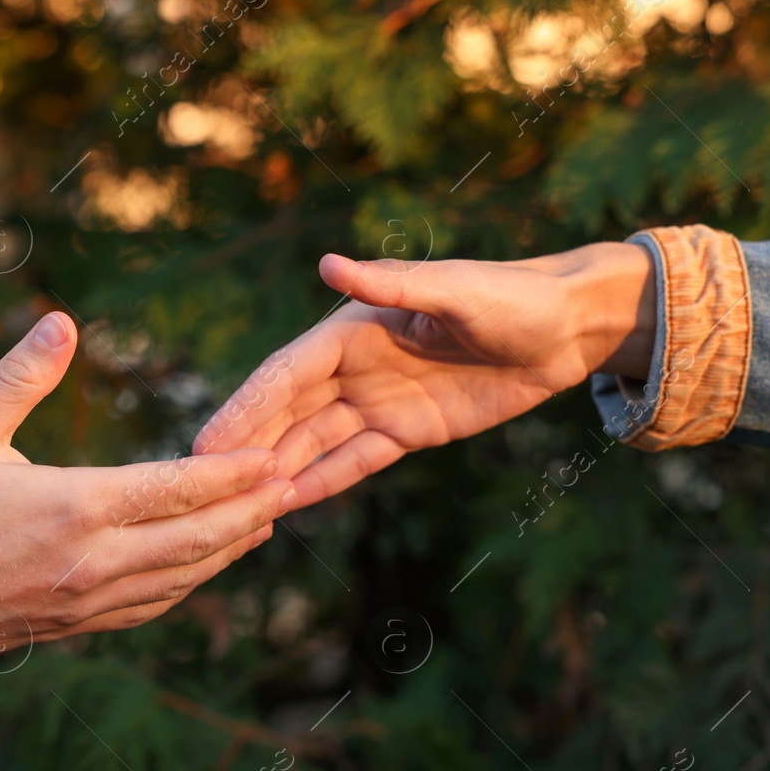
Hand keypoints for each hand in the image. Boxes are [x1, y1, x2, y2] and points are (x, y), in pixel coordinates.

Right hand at [0, 312, 293, 691]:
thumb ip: (20, 377)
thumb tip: (63, 320)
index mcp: (73, 508)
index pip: (177, 488)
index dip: (233, 472)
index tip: (273, 453)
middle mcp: (91, 562)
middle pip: (197, 538)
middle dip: (250, 509)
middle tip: (295, 484)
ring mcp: (85, 602)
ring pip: (181, 578)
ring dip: (228, 550)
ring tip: (265, 524)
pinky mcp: (72, 626)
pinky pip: (149, 607)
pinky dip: (188, 585)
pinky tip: (201, 571)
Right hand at [192, 243, 654, 511]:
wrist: (567, 328)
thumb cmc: (512, 297)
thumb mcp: (456, 290)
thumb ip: (393, 284)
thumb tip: (330, 263)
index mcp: (354, 327)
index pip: (288, 374)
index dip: (248, 408)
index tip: (210, 441)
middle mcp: (356, 365)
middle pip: (289, 413)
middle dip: (248, 448)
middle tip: (202, 485)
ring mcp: (379, 400)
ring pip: (315, 442)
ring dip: (279, 471)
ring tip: (239, 507)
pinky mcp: (408, 430)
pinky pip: (356, 461)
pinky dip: (324, 482)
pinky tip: (290, 506)